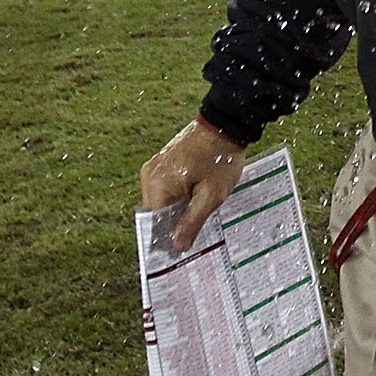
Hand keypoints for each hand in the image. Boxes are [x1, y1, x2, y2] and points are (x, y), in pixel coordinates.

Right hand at [142, 116, 247, 251]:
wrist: (225, 125)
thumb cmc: (221, 158)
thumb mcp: (211, 196)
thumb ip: (192, 222)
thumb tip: (176, 246)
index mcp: (158, 184)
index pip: (153, 221)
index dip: (165, 237)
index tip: (179, 250)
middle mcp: (150, 175)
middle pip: (156, 212)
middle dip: (173, 224)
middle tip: (193, 236)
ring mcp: (155, 167)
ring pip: (161, 201)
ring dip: (176, 210)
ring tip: (196, 216)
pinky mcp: (163, 163)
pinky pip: (165, 189)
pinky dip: (177, 198)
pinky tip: (194, 201)